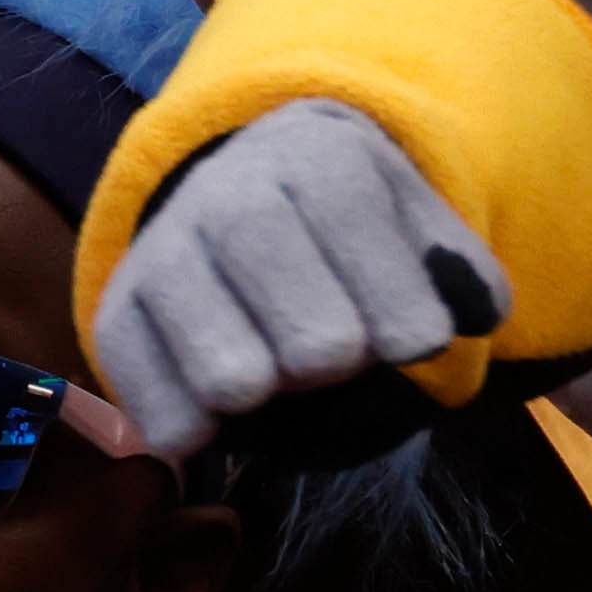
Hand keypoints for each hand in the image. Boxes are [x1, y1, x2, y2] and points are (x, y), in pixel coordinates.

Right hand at [84, 99, 502, 460]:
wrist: (234, 176)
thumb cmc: (340, 218)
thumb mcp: (411, 218)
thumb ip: (460, 267)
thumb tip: (476, 312)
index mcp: (316, 160)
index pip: (390, 295)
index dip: (409, 327)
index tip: (410, 332)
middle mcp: (227, 194)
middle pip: (319, 348)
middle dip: (342, 362)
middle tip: (333, 345)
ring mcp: (162, 252)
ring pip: (236, 381)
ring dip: (274, 396)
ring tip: (275, 365)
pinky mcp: (114, 311)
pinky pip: (161, 411)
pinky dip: (200, 430)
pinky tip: (220, 406)